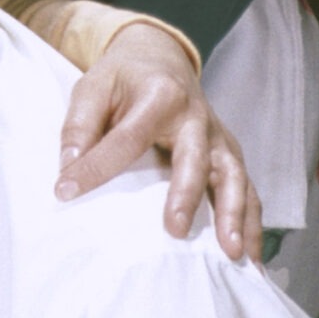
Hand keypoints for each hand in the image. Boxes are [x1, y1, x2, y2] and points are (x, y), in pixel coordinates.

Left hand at [54, 22, 262, 263]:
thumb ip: (79, 124)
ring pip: (233, 176)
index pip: (127, 137)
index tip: (66, 192)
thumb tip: (68, 166)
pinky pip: (248, 190)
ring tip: (231, 252)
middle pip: (195, 158)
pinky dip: (252, 224)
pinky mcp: (229, 155)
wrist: (161, 58)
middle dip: (186, 194)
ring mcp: (218, 137)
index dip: (97, 167)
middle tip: (175, 229)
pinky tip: (249, 259)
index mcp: (160, 95)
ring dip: (234, 215)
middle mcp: (196, 116)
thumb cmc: (123, 77)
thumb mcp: (93, 85)